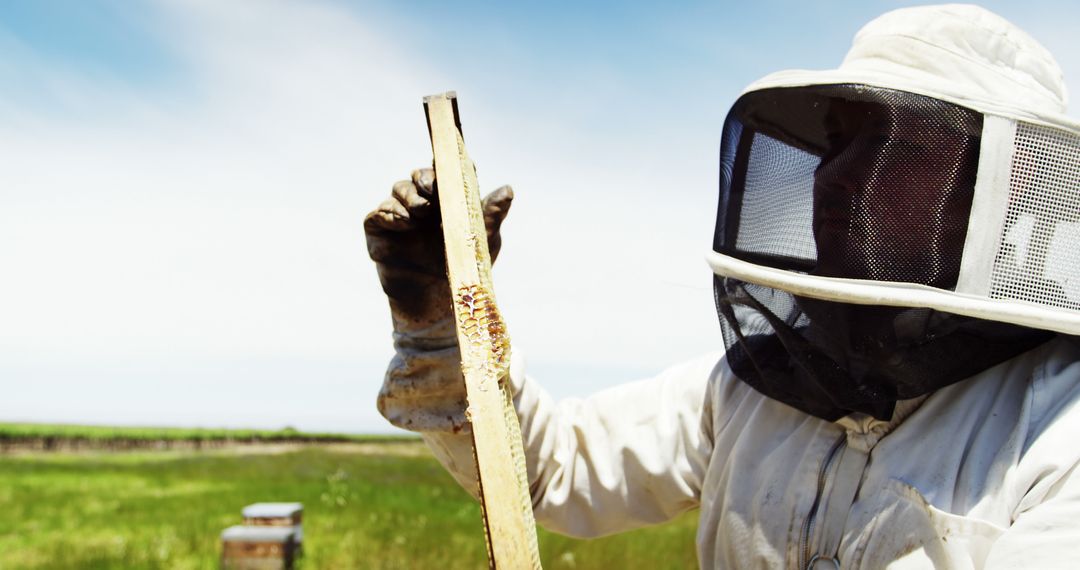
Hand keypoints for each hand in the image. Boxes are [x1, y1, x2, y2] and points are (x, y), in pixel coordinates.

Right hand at [366, 166, 513, 430]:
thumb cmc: (466, 274)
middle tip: (432, 190)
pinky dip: (387, 213)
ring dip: (407, 195)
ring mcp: (400, 220)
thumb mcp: (483, 244)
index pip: (445, 173)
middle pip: (418, 177)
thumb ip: (491, 216)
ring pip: (397, 191)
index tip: (452, 162)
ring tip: (420, 211)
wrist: (442, 311)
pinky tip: (402, 222)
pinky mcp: (380, 237)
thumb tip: (508, 189)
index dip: (448, 163)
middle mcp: (423, 206)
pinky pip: (376, 215)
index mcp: (448, 202)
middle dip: (424, 178)